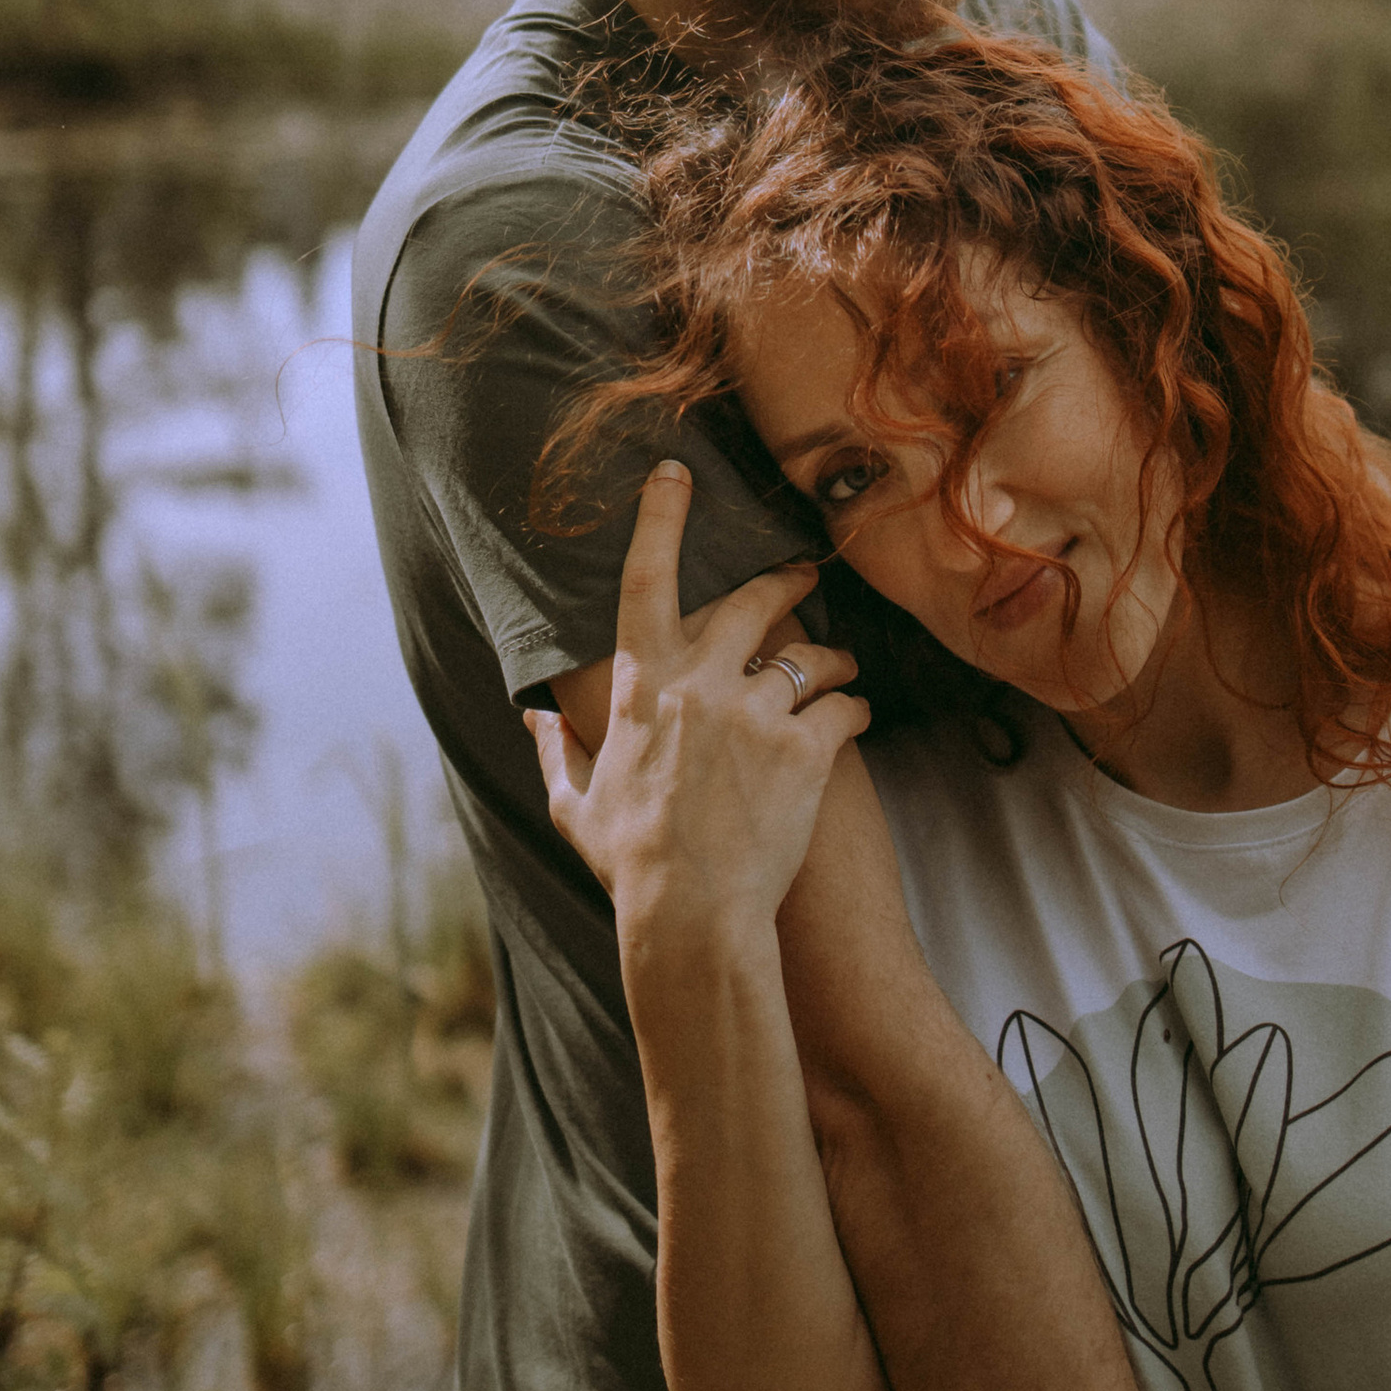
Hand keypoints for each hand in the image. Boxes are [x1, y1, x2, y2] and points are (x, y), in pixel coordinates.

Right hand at [525, 462, 867, 952]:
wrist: (692, 916)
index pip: (647, 579)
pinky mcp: (807, 749)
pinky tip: (855, 725)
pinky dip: (854, 714)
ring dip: (835, 659)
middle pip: (757, 600)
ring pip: (817, 654)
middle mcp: (700, 683)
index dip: (662, 518)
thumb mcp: (575, 805)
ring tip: (844, 669)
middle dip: (788, 581)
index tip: (675, 474)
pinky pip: (846, 709)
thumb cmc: (629, 864)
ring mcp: (757, 713)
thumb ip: (559, 751)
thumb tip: (535, 718)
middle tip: (806, 576)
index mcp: (640, 685)